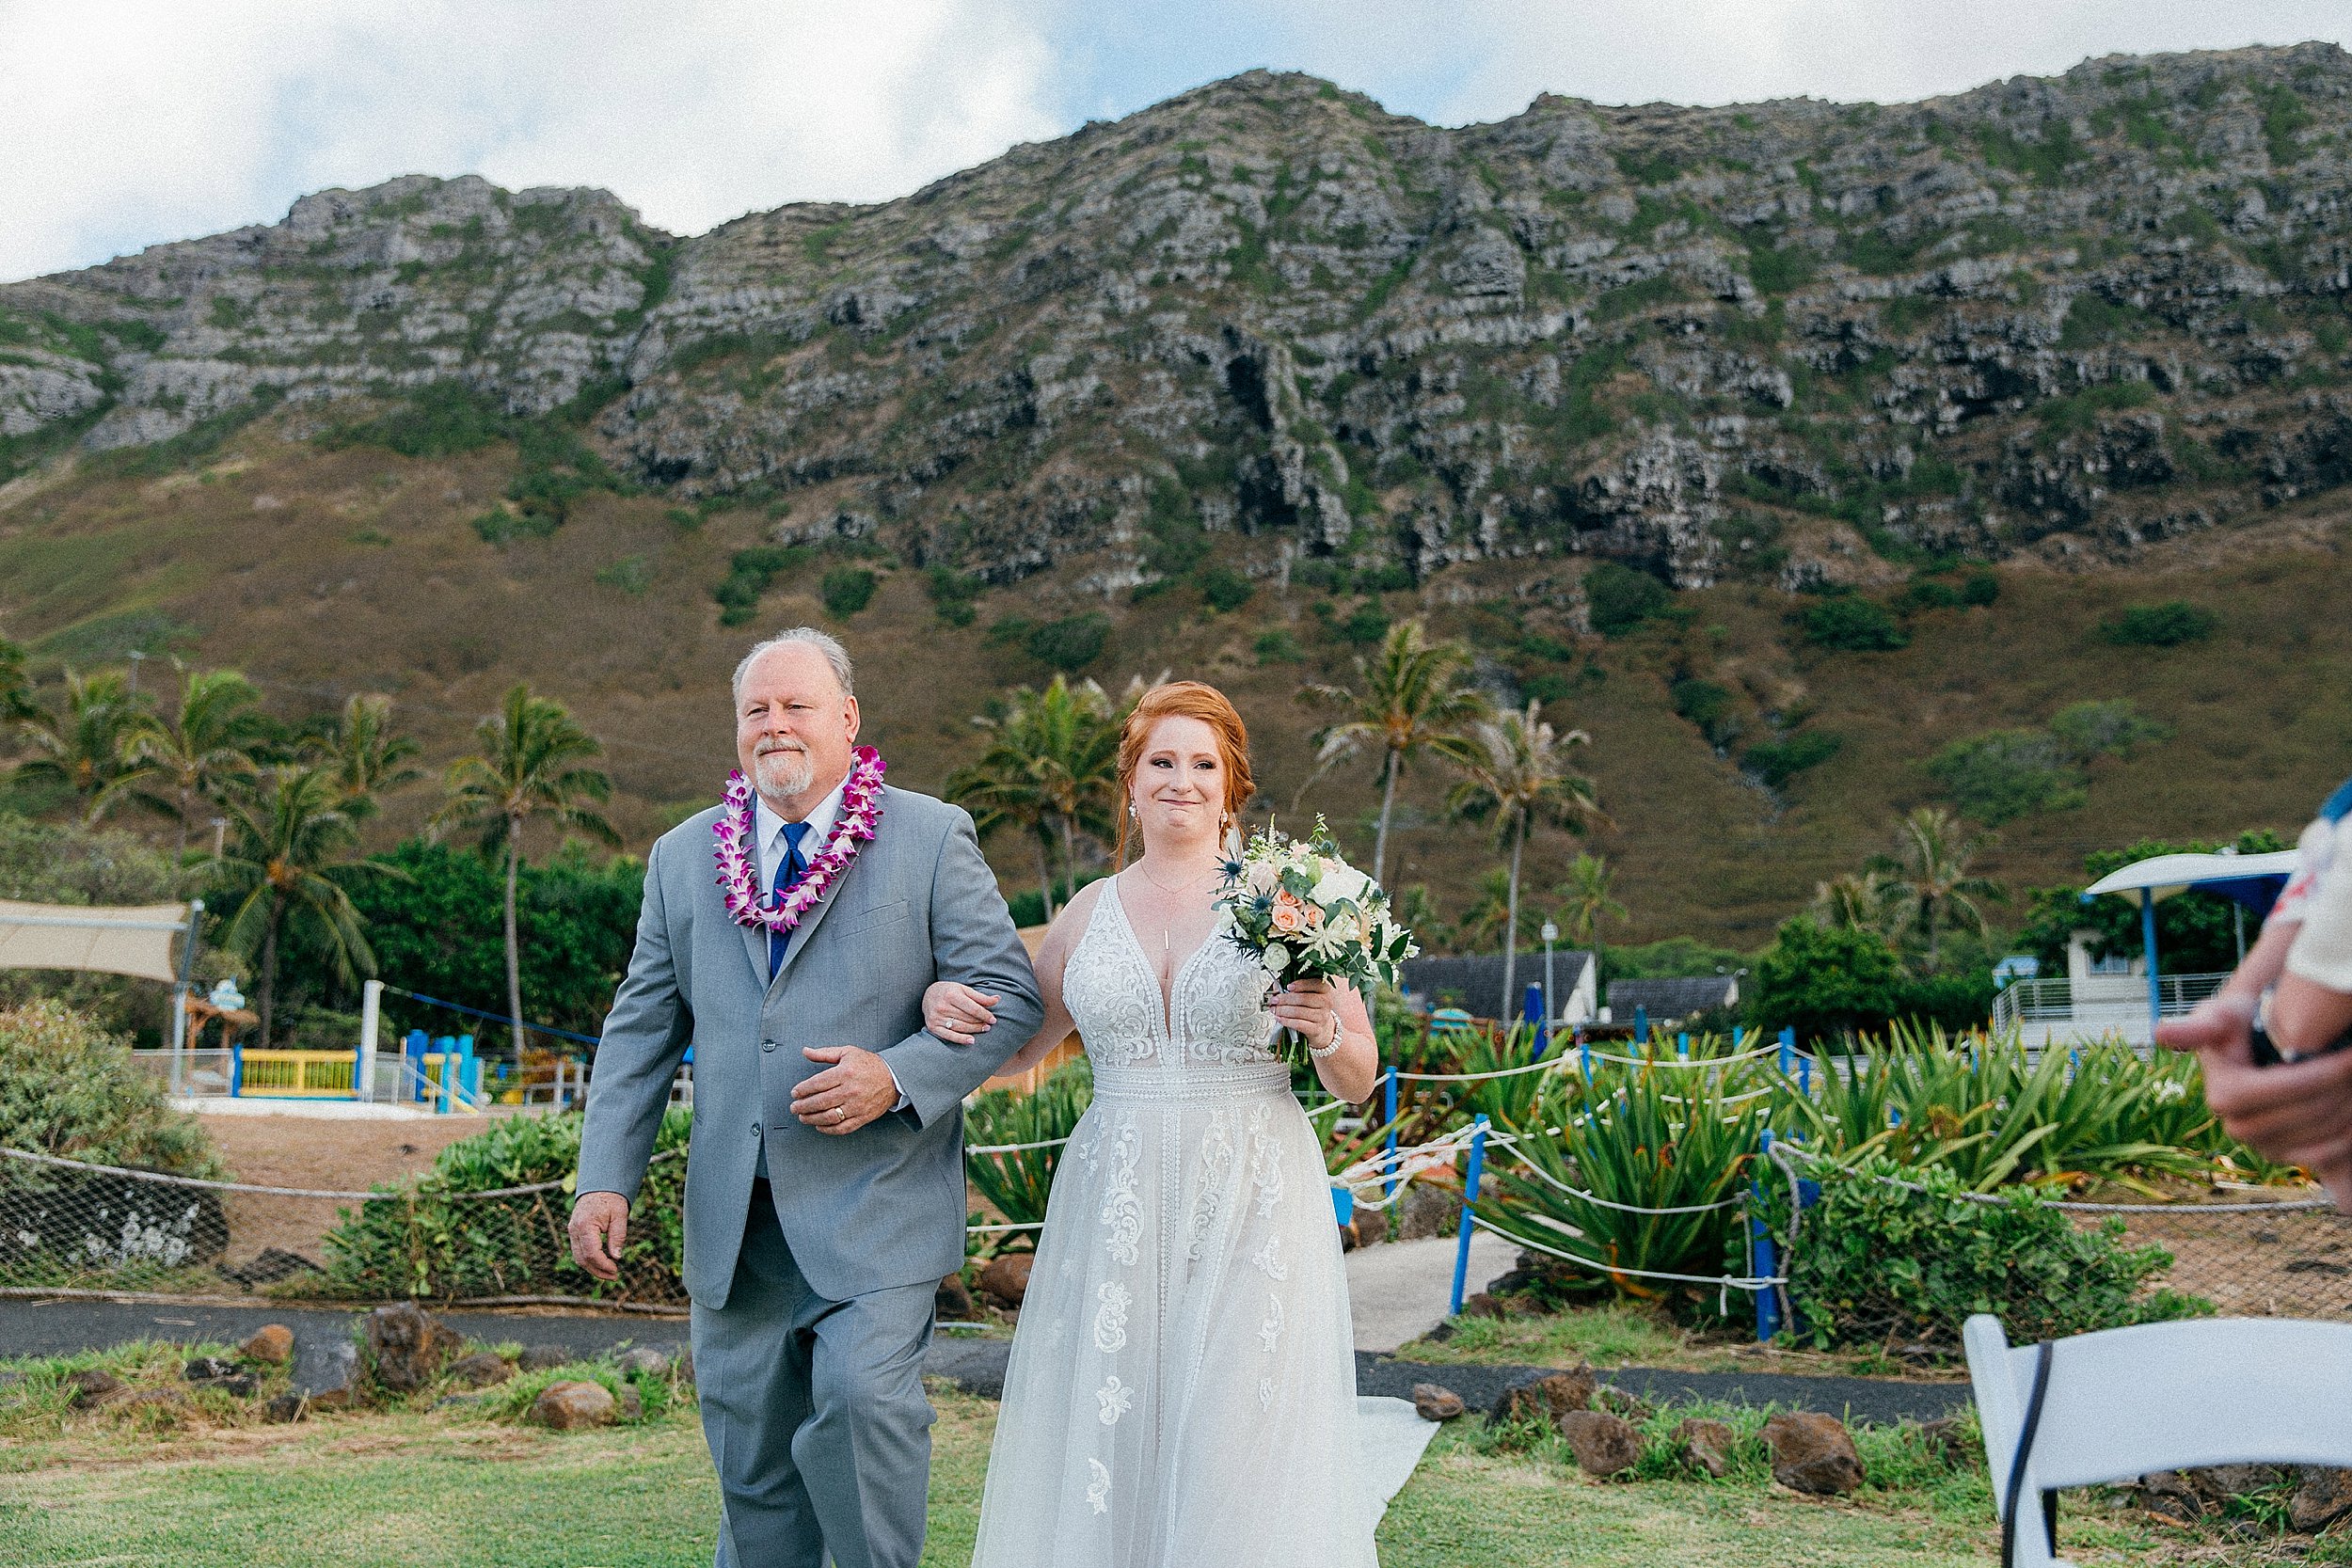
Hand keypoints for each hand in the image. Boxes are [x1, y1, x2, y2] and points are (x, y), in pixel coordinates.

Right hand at [568, 1190, 630, 1280]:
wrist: (599, 1186)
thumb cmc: (611, 1199)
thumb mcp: (620, 1215)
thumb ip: (618, 1236)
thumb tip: (617, 1257)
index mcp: (585, 1225)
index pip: (592, 1253)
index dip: (603, 1265)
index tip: (616, 1270)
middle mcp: (574, 1230)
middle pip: (582, 1259)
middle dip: (598, 1271)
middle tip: (614, 1276)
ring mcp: (572, 1232)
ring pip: (578, 1258)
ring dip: (593, 1268)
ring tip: (609, 1273)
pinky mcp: (574, 1233)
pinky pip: (578, 1251)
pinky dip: (589, 1260)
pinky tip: (602, 1264)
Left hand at [792, 1045, 899, 1133]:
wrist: (893, 1077)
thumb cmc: (869, 1064)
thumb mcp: (847, 1052)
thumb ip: (824, 1053)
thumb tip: (805, 1051)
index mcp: (845, 1072)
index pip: (817, 1084)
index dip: (802, 1090)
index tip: (795, 1093)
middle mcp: (850, 1090)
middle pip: (820, 1102)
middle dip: (803, 1106)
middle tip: (794, 1107)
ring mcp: (857, 1105)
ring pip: (829, 1117)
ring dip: (812, 1119)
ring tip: (803, 1117)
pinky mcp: (863, 1117)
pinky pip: (842, 1127)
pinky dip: (828, 1129)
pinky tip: (819, 1126)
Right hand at [924, 981, 1000, 1045]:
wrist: (928, 994)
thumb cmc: (949, 991)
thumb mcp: (964, 989)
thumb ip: (980, 997)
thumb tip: (998, 999)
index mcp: (951, 995)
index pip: (972, 1008)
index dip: (984, 1014)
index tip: (993, 1019)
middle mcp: (942, 1006)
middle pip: (967, 1018)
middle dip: (980, 1022)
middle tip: (989, 1026)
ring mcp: (936, 1017)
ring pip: (960, 1027)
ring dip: (974, 1030)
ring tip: (983, 1029)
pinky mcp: (932, 1026)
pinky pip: (949, 1035)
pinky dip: (960, 1039)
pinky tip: (971, 1041)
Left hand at [1271, 976, 1338, 1050]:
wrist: (1321, 1026)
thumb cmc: (1311, 1007)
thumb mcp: (1306, 994)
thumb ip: (1292, 988)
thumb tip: (1277, 985)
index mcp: (1325, 990)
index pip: (1315, 984)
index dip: (1300, 985)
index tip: (1288, 987)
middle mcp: (1326, 1002)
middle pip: (1303, 999)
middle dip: (1285, 999)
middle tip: (1275, 1000)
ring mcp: (1322, 1016)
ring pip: (1299, 1012)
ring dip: (1283, 1010)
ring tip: (1275, 1009)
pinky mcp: (1317, 1029)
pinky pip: (1299, 1024)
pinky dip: (1286, 1021)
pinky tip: (1280, 1018)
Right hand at [2172, 992, 2351, 1186]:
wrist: (2251, 1048)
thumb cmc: (2239, 1024)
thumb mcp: (2221, 1016)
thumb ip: (2197, 1026)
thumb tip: (2159, 1033)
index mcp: (2223, 1095)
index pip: (2280, 1090)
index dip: (2318, 1076)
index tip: (2349, 1055)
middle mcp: (2236, 1126)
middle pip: (2304, 1113)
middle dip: (2338, 1089)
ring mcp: (2260, 1145)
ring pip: (2318, 1134)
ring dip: (2347, 1110)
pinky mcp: (2281, 1155)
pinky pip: (2323, 1155)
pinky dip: (2345, 1137)